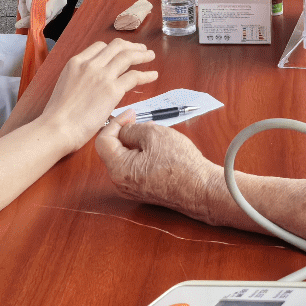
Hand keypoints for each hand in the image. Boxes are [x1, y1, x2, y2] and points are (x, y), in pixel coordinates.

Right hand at [41, 39, 158, 152]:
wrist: (57, 128)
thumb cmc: (57, 116)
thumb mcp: (65, 86)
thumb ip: (79, 80)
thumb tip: (91, 85)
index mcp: (76, 63)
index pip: (100, 47)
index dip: (114, 48)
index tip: (122, 52)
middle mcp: (90, 64)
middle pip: (116, 46)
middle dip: (131, 46)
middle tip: (140, 50)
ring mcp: (102, 76)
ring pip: (128, 56)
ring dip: (142, 54)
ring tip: (150, 56)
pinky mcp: (112, 90)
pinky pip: (134, 76)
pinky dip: (146, 74)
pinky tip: (152, 76)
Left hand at [96, 116, 222, 222]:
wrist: (201, 189)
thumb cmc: (180, 163)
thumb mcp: (153, 134)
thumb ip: (131, 129)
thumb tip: (124, 129)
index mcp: (119, 169)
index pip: (103, 140)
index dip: (116, 123)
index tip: (131, 115)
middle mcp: (120, 183)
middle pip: (113, 150)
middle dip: (127, 133)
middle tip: (146, 124)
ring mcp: (131, 189)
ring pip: (125, 158)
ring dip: (136, 144)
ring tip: (156, 137)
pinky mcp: (142, 191)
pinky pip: (135, 168)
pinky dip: (142, 155)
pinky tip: (159, 150)